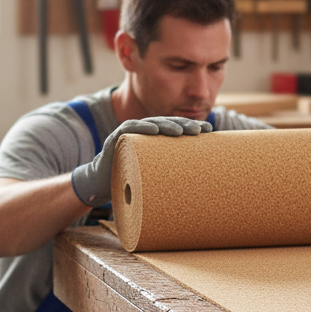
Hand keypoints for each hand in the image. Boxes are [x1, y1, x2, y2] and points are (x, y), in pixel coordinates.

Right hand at [70, 116, 211, 205]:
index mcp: (155, 140)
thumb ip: (170, 175)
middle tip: (200, 130)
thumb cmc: (130, 181)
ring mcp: (130, 134)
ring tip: (181, 131)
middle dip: (185, 125)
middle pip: (168, 123)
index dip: (192, 127)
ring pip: (152, 124)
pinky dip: (141, 128)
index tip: (210, 130)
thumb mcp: (154, 176)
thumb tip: (201, 188)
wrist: (100, 185)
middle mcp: (144, 133)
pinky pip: (129, 129)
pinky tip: (154, 131)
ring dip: (167, 125)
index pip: (177, 129)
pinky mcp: (116, 139)